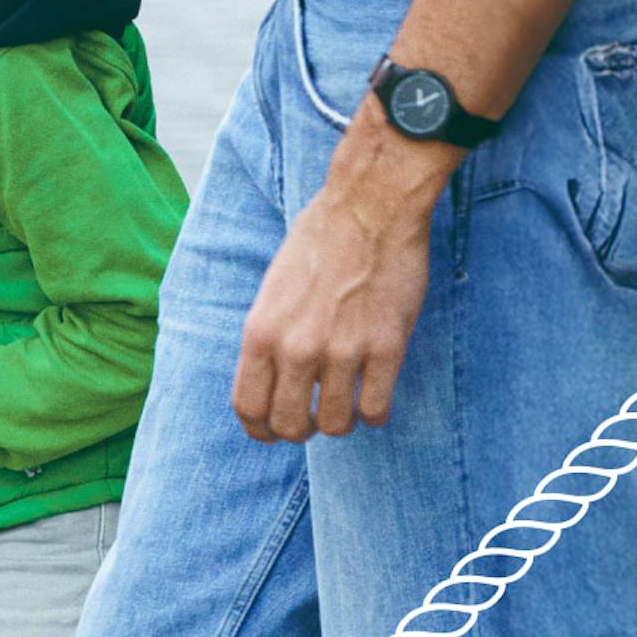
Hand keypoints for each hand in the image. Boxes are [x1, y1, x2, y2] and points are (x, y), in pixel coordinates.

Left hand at [235, 118, 447, 442]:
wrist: (370, 206)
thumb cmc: (319, 240)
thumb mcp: (272, 290)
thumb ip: (269, 339)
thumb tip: (271, 383)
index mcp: (261, 332)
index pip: (248, 407)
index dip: (260, 429)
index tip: (272, 431)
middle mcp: (297, 348)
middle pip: (289, 425)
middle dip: (300, 430)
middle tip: (313, 420)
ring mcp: (343, 350)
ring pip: (336, 424)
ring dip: (340, 423)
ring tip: (346, 406)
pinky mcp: (387, 347)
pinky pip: (376, 409)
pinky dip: (374, 413)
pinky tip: (374, 394)